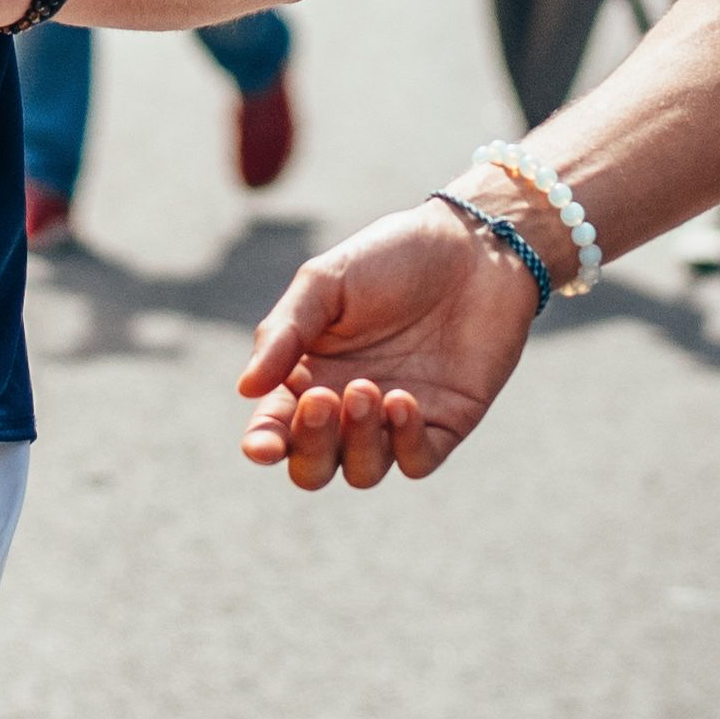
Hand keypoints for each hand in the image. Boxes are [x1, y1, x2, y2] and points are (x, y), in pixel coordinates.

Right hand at [234, 197, 540, 489]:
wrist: (473, 246)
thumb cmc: (391, 258)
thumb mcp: (325, 282)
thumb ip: (283, 333)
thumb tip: (246, 389)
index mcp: (309, 376)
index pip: (276, 430)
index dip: (264, 446)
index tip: (263, 445)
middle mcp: (348, 409)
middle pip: (314, 467)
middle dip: (312, 446)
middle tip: (323, 398)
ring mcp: (395, 421)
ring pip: (362, 472)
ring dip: (357, 441)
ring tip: (366, 388)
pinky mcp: (444, 424)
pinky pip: (416, 461)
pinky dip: (403, 442)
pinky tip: (401, 400)